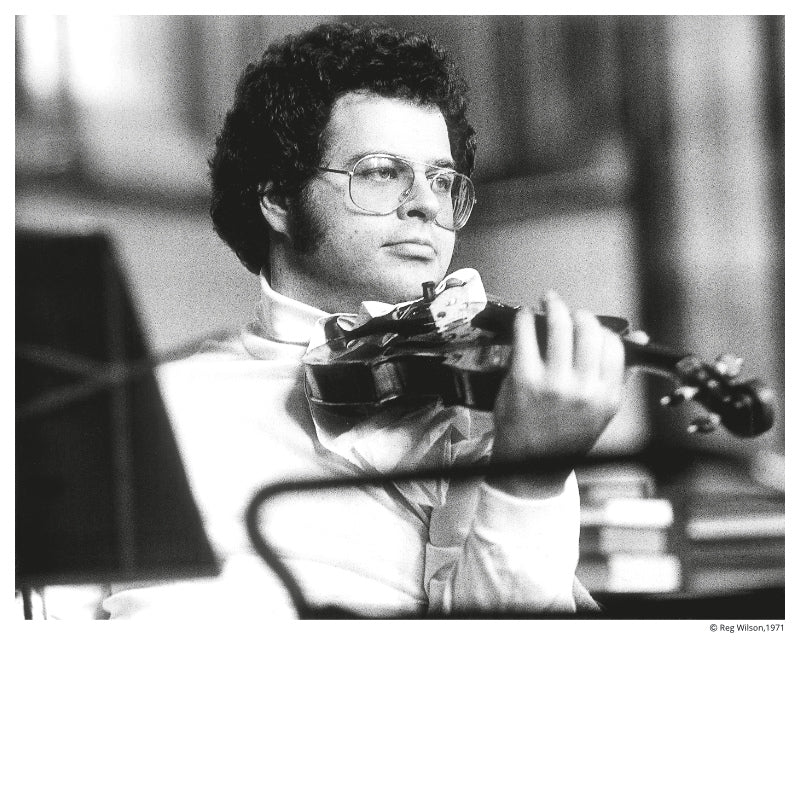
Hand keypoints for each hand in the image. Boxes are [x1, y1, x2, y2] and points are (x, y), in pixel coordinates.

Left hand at [489, 292, 625, 497]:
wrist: (529, 467)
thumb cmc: (562, 436)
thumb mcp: (600, 412)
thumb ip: (618, 375)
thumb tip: (640, 336)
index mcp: (608, 397)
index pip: (614, 345)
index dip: (600, 330)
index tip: (587, 326)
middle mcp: (585, 390)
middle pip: (589, 330)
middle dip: (578, 313)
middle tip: (565, 309)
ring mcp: (555, 384)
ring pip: (561, 326)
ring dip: (554, 305)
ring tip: (548, 300)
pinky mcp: (524, 379)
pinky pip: (527, 335)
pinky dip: (525, 319)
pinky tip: (524, 316)